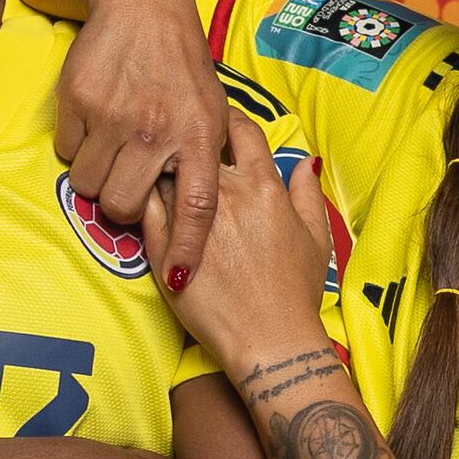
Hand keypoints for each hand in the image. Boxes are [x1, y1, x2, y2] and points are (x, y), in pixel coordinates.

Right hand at [56, 0, 253, 290]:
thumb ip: (206, 156)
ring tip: (114, 148)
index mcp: (199, 136)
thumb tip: (201, 212)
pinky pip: (67, 151)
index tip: (182, 280)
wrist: (140, 6)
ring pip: (90, 184)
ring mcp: (115, 118)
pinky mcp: (78, 102)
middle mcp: (158, 131)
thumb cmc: (182, 66)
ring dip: (97, 176)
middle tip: (129, 184)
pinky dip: (76, 145)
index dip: (188, 247)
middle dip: (123, 206)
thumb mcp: (213, 108)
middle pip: (126, 206)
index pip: (197, 206)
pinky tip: (96, 120)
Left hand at [167, 130, 336, 382]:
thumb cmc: (295, 292)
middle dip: (188, 140)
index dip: (228, 120)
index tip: (220, 125)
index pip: (241, 130)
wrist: (267, 338)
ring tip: (157, 169)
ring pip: (164, 170)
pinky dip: (142, 195)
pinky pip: (143, 205)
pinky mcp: (161, 244)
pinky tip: (144, 198)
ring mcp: (189, 218)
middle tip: (183, 144)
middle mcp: (225, 195)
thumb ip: (307, 193)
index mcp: (264, 187)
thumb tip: (305, 162)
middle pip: (195, 144)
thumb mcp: (316, 237)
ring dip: (162, 166)